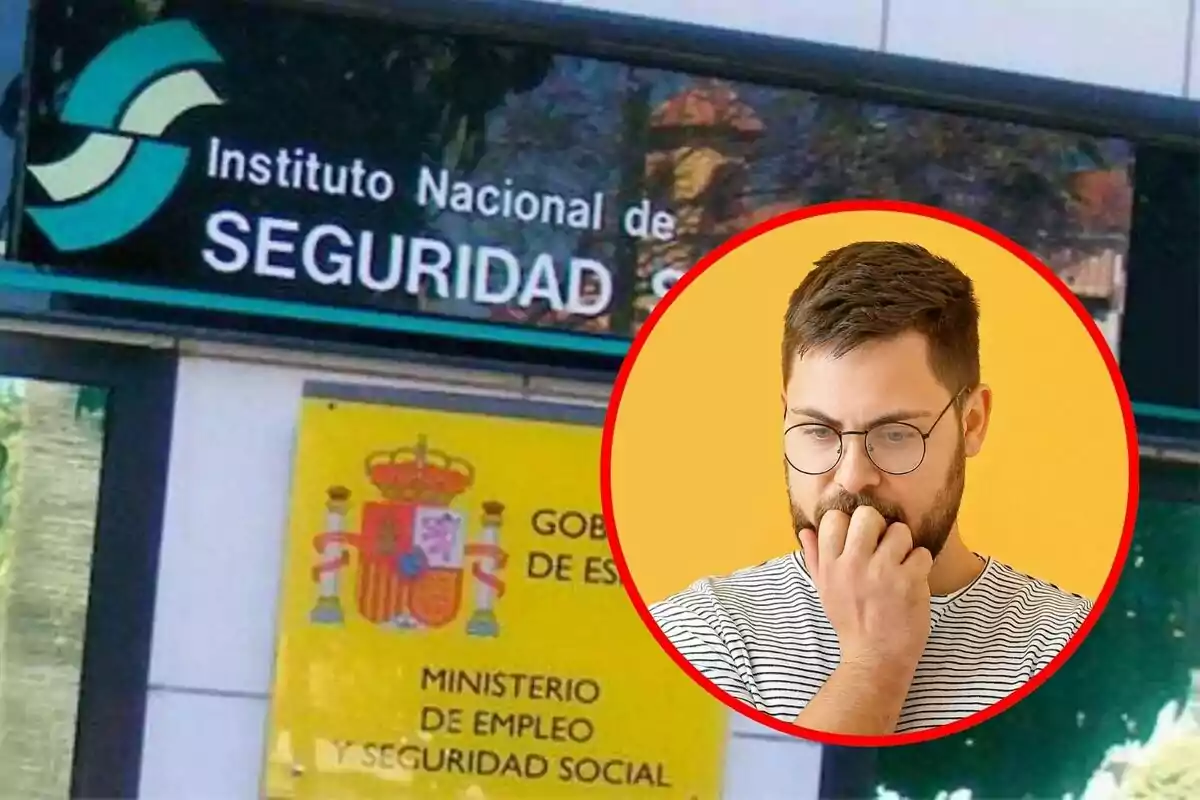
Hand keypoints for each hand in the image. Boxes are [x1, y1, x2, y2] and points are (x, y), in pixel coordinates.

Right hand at [798, 506, 932, 670]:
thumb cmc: (850, 622)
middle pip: (868, 515)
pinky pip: (921, 553)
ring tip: (900, 565)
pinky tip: (913, 580)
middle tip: (884, 547)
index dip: (849, 523)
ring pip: (900, 531)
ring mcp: (882, 572)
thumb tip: (806, 530)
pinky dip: (921, 565)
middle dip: (880, 527)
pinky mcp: (909, 582)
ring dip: (904, 546)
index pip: (834, 518)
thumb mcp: (825, 591)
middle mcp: (853, 564)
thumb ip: (815, 559)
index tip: (859, 540)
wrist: (875, 659)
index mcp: (831, 565)